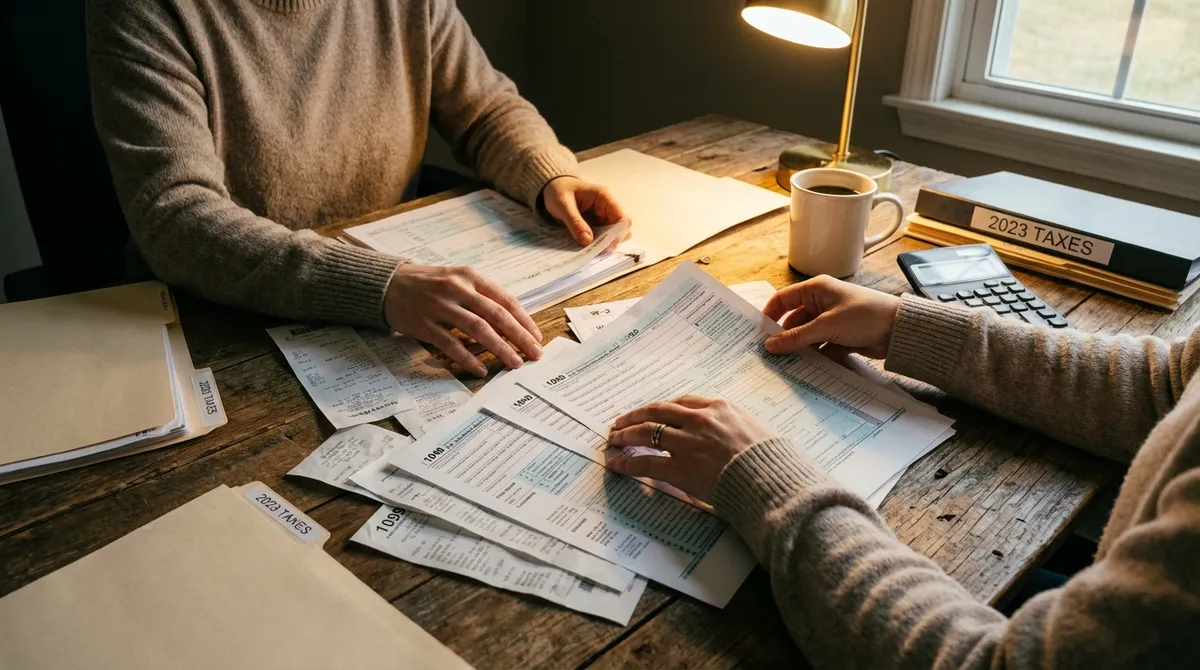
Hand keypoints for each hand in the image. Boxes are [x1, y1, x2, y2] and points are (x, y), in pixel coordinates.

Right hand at [384, 264, 542, 376]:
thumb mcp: (457, 279)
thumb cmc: (429, 284)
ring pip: (478, 330)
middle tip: (535, 354)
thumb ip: (481, 297)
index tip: (537, 337)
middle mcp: (457, 289)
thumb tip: (512, 323)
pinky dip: (468, 358)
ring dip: (500, 348)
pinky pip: (451, 344)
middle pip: (496, 315)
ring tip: (515, 363)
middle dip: (520, 337)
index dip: (524, 320)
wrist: (387, 284)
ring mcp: (440, 306)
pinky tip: (481, 369)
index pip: (504, 300)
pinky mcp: (424, 324)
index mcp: (469, 276)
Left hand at [540, 176, 630, 245]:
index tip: (606, 247)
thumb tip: (588, 241)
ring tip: (591, 251)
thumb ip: (575, 222)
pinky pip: (602, 236)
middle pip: (622, 229)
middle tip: (597, 252)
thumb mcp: (563, 205)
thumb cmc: (559, 190)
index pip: (623, 219)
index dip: (619, 234)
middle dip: (612, 242)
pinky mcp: (597, 224)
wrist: (553, 186)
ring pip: (614, 235)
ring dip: (605, 244)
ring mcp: (604, 216)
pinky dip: (597, 243)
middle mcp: (609, 207)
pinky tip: (587, 248)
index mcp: (605, 197)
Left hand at [606, 396, 777, 501]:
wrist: (771, 480)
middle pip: (657, 411)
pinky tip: (616, 463)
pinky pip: (646, 462)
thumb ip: (736, 428)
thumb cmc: (772, 459)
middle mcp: (699, 420)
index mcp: (719, 407)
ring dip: (625, 435)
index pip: (681, 403)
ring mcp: (687, 442)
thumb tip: (729, 435)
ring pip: (646, 432)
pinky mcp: (679, 467)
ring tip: (613, 439)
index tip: (652, 412)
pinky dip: (627, 462)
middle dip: (635, 416)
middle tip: (621, 421)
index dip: (662, 408)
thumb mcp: (757, 430)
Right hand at [763, 275, 901, 360]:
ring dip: (800, 349)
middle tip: (772, 356)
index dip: (770, 315)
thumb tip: (770, 345)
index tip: (759, 334)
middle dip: (785, 337)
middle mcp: (822, 303)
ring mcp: (831, 321)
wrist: (900, 330)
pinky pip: (821, 347)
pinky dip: (816, 357)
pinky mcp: (841, 337)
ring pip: (807, 336)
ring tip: (787, 365)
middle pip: (794, 321)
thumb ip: (797, 337)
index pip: (783, 299)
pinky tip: (807, 369)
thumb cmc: (865, 315)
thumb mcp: (827, 325)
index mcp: (816, 289)